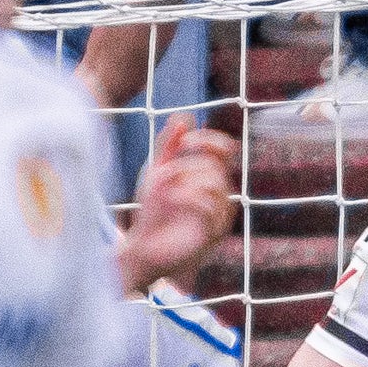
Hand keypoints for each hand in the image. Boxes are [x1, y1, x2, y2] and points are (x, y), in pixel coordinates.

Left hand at [118, 118, 236, 290]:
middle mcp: (219, 197)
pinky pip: (210, 207)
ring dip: (186, 179)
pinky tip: (170, 198)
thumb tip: (185, 117)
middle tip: (163, 171)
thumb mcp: (156, 172)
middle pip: (217, 167)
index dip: (210, 141)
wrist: (143, 249)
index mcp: (210, 180)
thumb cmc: (151, 213)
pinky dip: (189, 197)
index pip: (224, 152)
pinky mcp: (213, 235)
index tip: (184, 141)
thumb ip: (169, 144)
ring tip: (163, 187)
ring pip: (217, 184)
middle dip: (188, 163)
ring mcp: (219, 217)